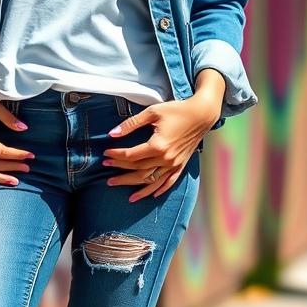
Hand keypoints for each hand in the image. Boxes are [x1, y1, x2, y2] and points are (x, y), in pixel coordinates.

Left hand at [102, 95, 216, 201]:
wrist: (201, 115)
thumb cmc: (177, 110)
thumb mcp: (152, 112)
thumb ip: (131, 124)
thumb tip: (112, 134)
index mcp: (157, 145)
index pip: (131, 155)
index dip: (116, 155)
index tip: (105, 154)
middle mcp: (166, 158)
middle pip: (138, 170)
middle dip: (120, 171)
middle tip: (106, 171)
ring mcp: (174, 164)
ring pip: (151, 180)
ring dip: (135, 187)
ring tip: (120, 188)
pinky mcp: (181, 165)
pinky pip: (168, 182)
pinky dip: (158, 190)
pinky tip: (149, 195)